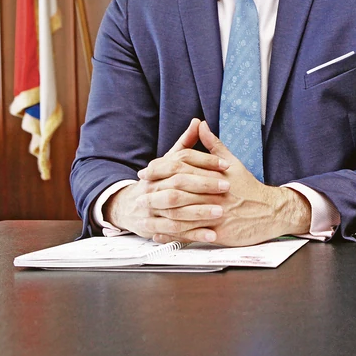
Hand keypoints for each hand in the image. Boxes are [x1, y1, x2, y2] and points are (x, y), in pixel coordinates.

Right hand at [103, 118, 230, 241]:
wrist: (129, 207)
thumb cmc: (157, 182)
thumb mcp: (169, 162)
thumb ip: (185, 144)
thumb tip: (198, 122)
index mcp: (157, 169)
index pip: (181, 161)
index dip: (205, 161)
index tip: (226, 164)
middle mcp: (151, 188)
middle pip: (178, 185)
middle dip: (203, 185)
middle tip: (226, 186)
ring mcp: (150, 209)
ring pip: (175, 210)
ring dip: (199, 211)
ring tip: (221, 211)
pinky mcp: (152, 228)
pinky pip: (173, 232)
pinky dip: (193, 234)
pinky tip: (211, 234)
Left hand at [138, 120, 311, 246]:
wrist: (270, 211)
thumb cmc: (249, 187)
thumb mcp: (233, 163)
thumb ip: (213, 145)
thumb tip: (200, 125)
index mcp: (215, 175)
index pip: (182, 169)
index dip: (161, 169)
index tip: (146, 171)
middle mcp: (214, 194)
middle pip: (179, 191)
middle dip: (157, 191)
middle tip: (140, 191)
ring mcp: (216, 214)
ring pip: (183, 214)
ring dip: (162, 214)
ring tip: (146, 213)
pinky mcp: (219, 232)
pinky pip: (192, 234)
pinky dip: (173, 234)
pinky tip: (160, 232)